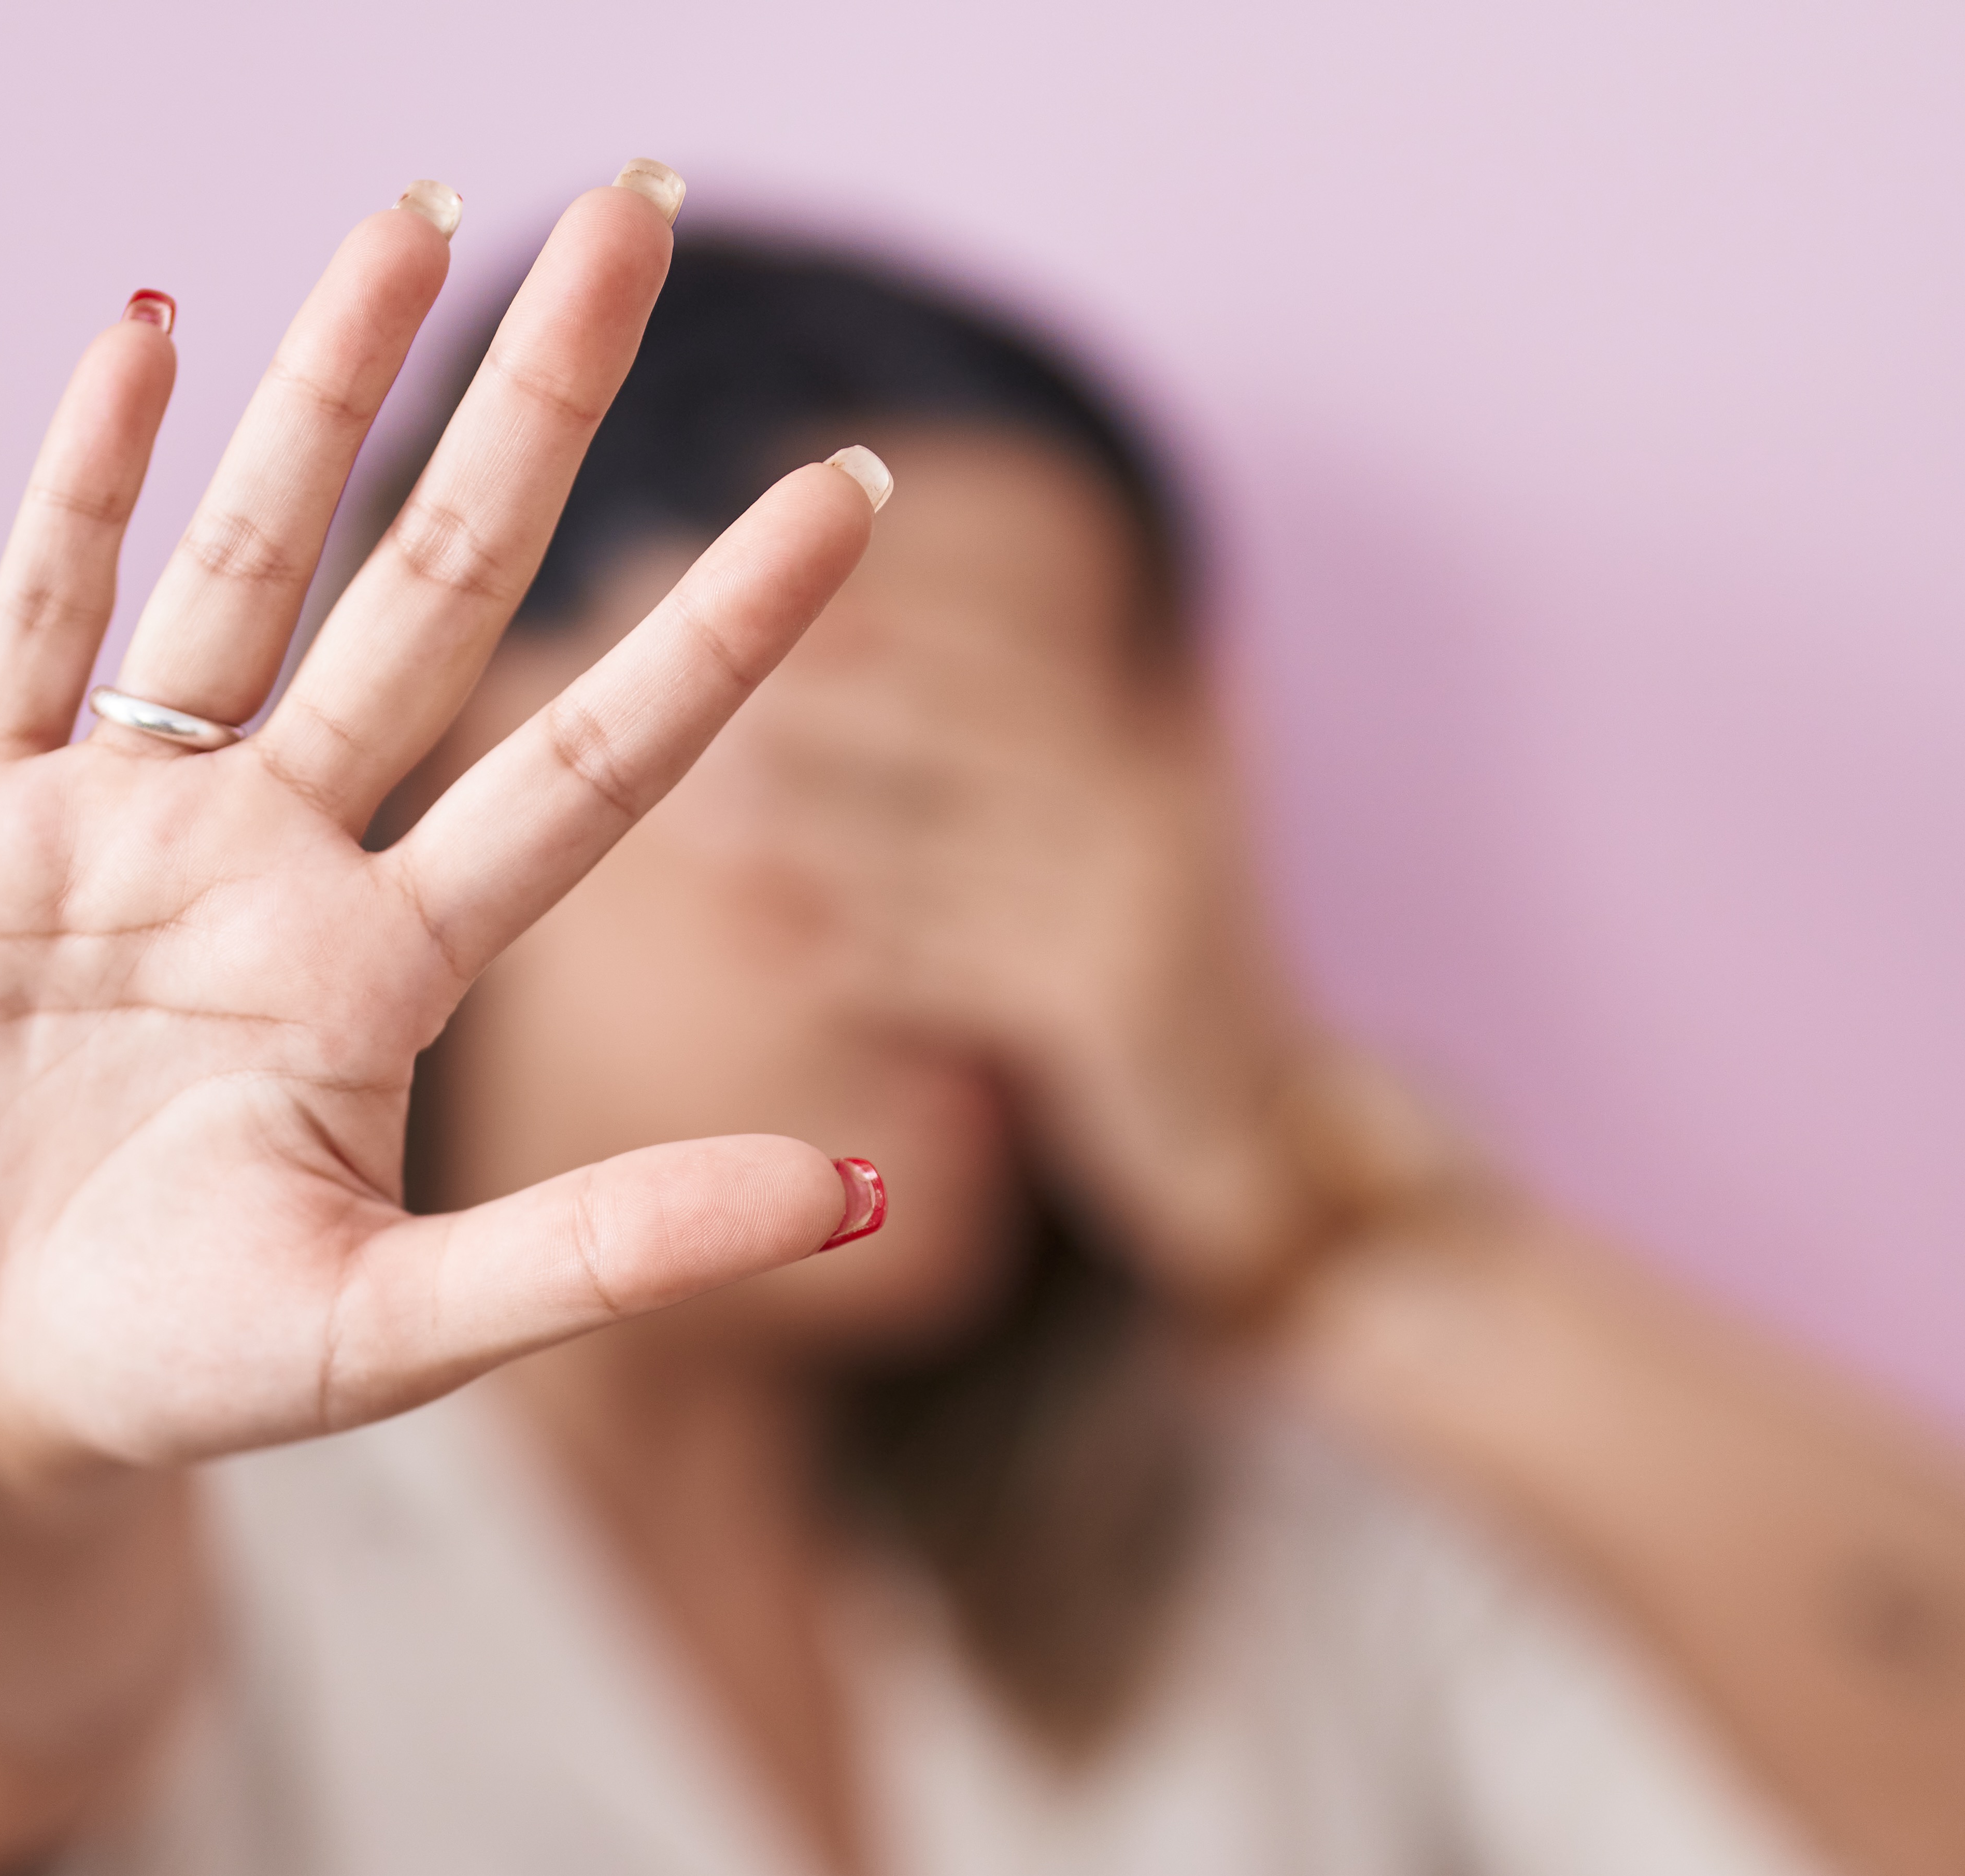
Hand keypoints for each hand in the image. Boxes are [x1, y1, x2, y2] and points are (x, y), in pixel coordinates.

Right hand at [0, 177, 886, 1495]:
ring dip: (326, 383)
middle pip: (440, 587)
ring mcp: (124, 821)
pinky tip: (150, 331)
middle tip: (644, 210)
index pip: (597, 757)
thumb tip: (864, 1194)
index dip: (724, 629)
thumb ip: (615, 1251)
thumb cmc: (195, 1364)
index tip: (861, 484)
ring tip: (419, 215)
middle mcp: (281, 853)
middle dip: (540, 403)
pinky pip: (37, 619)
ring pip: (251, 563)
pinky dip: (89, 482)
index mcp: (391, 961)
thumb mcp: (404, 1331)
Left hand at [695, 611, 1366, 1305]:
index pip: (1002, 666)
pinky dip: (872, 960)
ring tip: (705, 828)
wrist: (1260, 1162)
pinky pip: (962, 964)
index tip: (770, 624)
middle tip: (704, 721)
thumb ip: (1035, 792)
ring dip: (814, 837)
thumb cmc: (1154, 1021)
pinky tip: (792, 954)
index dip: (887, 639)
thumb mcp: (1112, 884)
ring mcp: (1139, 900)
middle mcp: (1151, 808)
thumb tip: (922, 690)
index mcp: (1150, 760)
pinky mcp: (1113, 999)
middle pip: (956, 735)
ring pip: (941, 850)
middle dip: (825, 721)